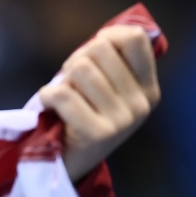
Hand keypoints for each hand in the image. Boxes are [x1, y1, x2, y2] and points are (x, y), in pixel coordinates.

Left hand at [38, 25, 160, 181]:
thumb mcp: (106, 88)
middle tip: (72, 83)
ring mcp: (123, 120)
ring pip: (80, 68)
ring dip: (63, 80)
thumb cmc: (81, 116)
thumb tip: (108, 33)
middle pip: (99, 49)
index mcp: (148, 88)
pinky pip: (62, 93)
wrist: (67, 163)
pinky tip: (52, 108)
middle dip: (76, 60)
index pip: (134, 38)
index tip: (92, 54)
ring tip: (65, 98)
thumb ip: (111, 61)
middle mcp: (142, 103)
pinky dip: (47, 96)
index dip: (105, 37)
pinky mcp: (98, 133)